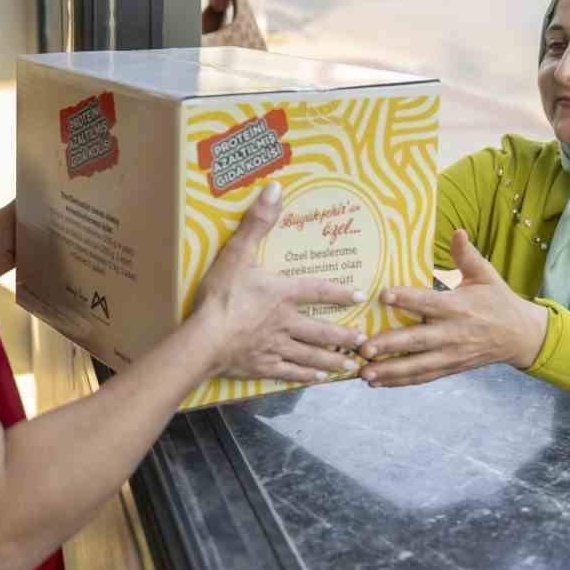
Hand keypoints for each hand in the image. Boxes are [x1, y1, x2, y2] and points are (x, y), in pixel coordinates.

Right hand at [192, 182, 368, 383]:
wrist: (205, 340)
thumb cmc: (221, 296)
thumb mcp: (237, 252)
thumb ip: (257, 222)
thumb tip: (275, 189)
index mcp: (283, 294)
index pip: (317, 291)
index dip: (338, 292)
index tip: (359, 296)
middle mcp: (286, 322)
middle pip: (321, 331)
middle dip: (344, 335)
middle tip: (365, 341)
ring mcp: (275, 347)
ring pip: (311, 355)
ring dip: (332, 360)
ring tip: (349, 366)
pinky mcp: (262, 366)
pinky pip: (290, 373)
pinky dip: (305, 376)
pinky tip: (317, 379)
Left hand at [358, 229, 548, 387]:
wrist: (519, 336)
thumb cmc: (497, 300)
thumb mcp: (486, 275)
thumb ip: (467, 255)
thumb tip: (457, 231)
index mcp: (458, 307)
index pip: (429, 302)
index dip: (407, 298)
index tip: (383, 295)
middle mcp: (452, 333)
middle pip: (418, 340)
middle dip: (390, 345)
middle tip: (364, 347)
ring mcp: (451, 354)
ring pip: (417, 365)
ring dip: (390, 371)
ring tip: (364, 373)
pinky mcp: (450, 368)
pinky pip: (423, 377)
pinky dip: (400, 382)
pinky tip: (377, 383)